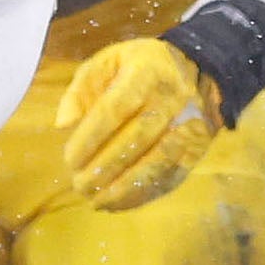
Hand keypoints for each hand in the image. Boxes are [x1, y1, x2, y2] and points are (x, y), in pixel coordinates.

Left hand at [59, 35, 225, 209]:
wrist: (201, 69)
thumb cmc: (142, 66)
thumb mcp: (109, 61)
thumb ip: (82, 89)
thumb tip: (63, 124)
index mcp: (145, 73)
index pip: (115, 109)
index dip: (91, 138)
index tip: (70, 160)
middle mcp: (172, 98)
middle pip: (137, 139)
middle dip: (105, 167)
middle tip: (80, 186)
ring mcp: (190, 124)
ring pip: (158, 161)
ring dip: (125, 186)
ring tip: (97, 201)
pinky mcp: (199, 146)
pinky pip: (173, 174)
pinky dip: (145, 192)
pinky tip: (121, 202)